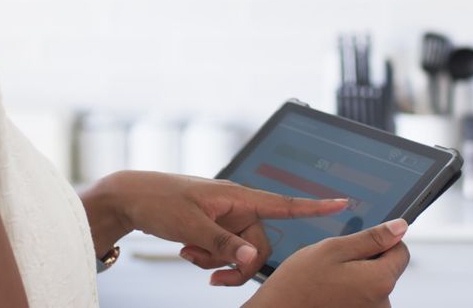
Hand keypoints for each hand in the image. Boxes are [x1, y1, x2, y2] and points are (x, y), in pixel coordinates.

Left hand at [88, 171, 348, 285]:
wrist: (129, 199)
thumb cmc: (158, 200)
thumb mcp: (191, 225)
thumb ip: (223, 243)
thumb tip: (250, 259)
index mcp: (237, 197)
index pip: (283, 203)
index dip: (314, 206)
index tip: (342, 203)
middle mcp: (235, 206)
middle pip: (258, 244)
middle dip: (238, 264)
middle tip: (211, 275)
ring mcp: (224, 218)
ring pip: (240, 251)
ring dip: (219, 261)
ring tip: (191, 254)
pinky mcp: (212, 228)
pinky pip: (224, 251)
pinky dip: (209, 258)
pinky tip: (189, 252)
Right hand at [246, 219, 410, 307]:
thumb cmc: (298, 285)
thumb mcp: (333, 249)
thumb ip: (371, 238)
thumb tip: (400, 227)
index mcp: (380, 280)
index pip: (401, 252)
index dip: (382, 241)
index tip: (359, 242)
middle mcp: (382, 304)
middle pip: (386, 270)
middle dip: (365, 261)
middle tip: (334, 262)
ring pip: (371, 286)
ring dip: (354, 279)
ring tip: (327, 280)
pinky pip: (360, 300)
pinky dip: (347, 294)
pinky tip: (327, 293)